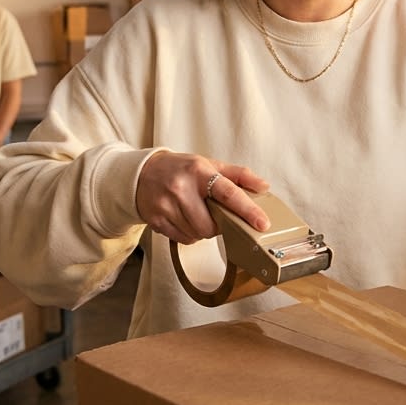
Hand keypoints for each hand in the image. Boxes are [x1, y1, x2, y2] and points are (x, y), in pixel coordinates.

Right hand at [136, 151, 269, 242]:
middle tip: (213, 213)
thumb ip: (238, 175)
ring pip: (198, 234)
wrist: (141, 173)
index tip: (262, 223)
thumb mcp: (209, 164)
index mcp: (199, 172)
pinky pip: (184, 240)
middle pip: (211, 224)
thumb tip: (264, 186)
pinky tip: (185, 220)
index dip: (247, 210)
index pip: (228, 193)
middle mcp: (181, 188)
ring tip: (197, 213)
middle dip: (218, 224)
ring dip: (204, 230)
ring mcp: (166, 206)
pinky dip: (190, 234)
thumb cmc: (181, 169)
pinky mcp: (156, 221)